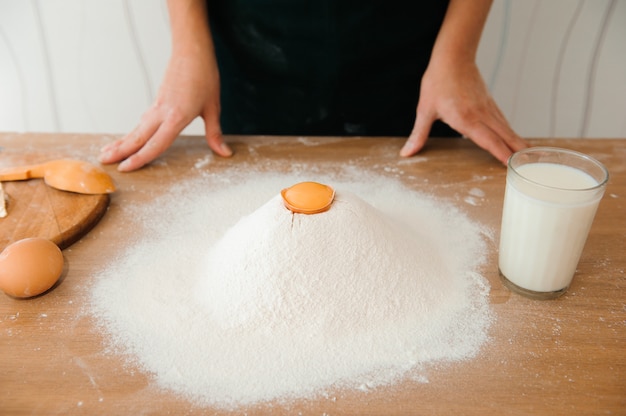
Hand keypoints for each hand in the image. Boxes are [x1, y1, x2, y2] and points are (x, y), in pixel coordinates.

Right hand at [99, 49, 231, 171]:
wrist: (192, 50)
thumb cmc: (204, 76)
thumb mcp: (213, 107)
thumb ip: (215, 133)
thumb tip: (225, 153)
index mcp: (176, 117)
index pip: (156, 143)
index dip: (140, 158)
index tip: (126, 168)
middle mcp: (162, 112)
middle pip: (138, 136)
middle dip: (120, 151)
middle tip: (102, 162)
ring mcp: (158, 106)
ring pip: (137, 128)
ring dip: (122, 141)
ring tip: (106, 152)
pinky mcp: (158, 101)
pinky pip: (143, 121)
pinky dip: (133, 131)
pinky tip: (129, 138)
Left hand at [400, 61, 527, 163]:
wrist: (452, 56)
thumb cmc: (437, 82)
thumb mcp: (425, 110)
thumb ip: (418, 134)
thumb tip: (406, 152)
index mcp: (465, 118)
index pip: (487, 140)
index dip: (499, 152)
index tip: (510, 163)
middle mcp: (481, 114)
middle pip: (503, 135)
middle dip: (515, 150)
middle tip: (527, 165)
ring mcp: (487, 107)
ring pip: (505, 127)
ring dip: (515, 140)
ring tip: (525, 154)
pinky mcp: (489, 101)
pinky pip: (501, 119)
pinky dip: (509, 130)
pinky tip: (511, 136)